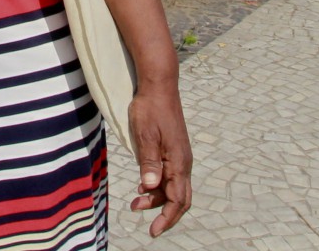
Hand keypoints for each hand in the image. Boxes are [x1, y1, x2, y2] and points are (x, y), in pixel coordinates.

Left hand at [127, 85, 192, 236]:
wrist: (158, 87)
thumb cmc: (150, 109)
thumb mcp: (145, 136)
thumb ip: (149, 162)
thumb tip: (151, 187)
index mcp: (178, 162)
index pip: (177, 199)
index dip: (166, 218)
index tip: (153, 231)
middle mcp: (183, 162)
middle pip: (180, 198)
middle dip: (164, 213)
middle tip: (145, 221)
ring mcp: (180, 156)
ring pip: (174, 188)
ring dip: (157, 199)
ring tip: (136, 202)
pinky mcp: (174, 150)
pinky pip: (170, 176)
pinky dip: (158, 186)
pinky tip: (143, 186)